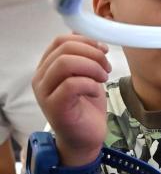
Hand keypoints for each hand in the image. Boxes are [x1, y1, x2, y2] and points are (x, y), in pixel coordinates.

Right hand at [32, 35, 110, 165]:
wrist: (86, 138)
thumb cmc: (87, 107)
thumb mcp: (88, 75)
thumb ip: (83, 57)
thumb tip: (84, 34)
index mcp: (48, 67)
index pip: (61, 40)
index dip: (86, 41)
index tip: (104, 50)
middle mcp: (41, 77)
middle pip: (65, 49)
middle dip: (93, 54)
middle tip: (106, 68)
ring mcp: (45, 92)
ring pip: (66, 63)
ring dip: (92, 67)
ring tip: (103, 78)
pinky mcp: (54, 106)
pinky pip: (72, 84)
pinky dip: (90, 84)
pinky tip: (96, 92)